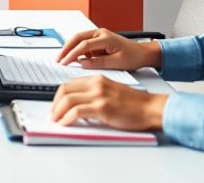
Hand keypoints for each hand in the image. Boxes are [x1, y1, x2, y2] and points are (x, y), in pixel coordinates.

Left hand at [51, 75, 167, 130]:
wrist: (150, 108)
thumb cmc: (134, 103)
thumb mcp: (111, 91)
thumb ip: (95, 94)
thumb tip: (79, 105)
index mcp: (97, 79)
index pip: (69, 83)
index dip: (59, 96)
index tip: (56, 105)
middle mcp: (96, 84)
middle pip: (64, 89)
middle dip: (55, 103)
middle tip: (53, 114)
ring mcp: (99, 95)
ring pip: (67, 99)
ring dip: (58, 111)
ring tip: (56, 120)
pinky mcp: (102, 107)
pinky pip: (76, 111)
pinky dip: (67, 118)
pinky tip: (65, 123)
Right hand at [56, 28, 161, 69]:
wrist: (143, 53)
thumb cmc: (134, 56)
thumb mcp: (117, 63)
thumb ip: (99, 63)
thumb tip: (83, 63)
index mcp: (105, 37)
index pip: (84, 45)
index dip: (72, 54)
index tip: (65, 62)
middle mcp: (100, 33)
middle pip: (77, 38)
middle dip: (66, 48)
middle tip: (59, 58)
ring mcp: (99, 36)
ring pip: (79, 40)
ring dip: (71, 49)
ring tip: (65, 60)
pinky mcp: (98, 41)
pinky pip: (84, 45)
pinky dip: (78, 51)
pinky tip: (76, 60)